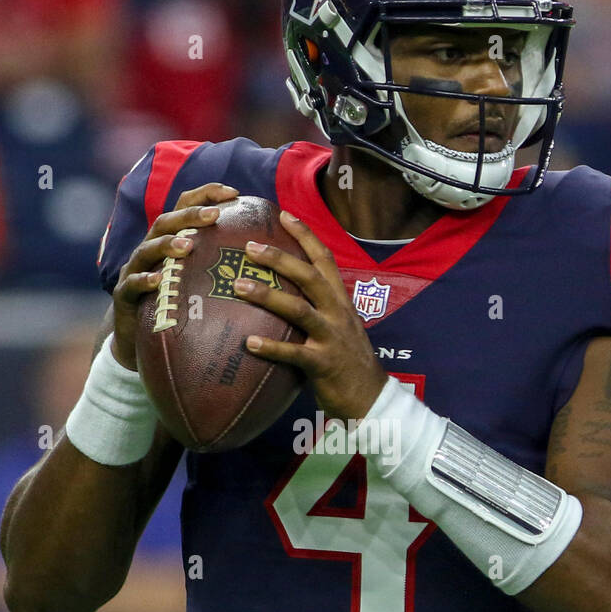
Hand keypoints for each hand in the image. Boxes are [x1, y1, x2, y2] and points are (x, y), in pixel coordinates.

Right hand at [111, 183, 238, 369]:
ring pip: (146, 249)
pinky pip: (132, 285)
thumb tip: (268, 256)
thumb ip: (221, 265)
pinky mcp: (124, 295)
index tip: (234, 193)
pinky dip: (144, 281)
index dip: (206, 194)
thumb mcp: (198, 282)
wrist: (137, 339)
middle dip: (190, 215)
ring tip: (187, 245)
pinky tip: (157, 281)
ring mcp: (134, 270)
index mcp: (169, 240)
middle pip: (166, 222)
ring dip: (167, 244)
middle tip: (215, 215)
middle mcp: (150, 249)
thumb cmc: (177, 308)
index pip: (184, 206)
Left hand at [234, 210, 387, 421]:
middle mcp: (337, 313)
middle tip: (250, 246)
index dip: (305, 234)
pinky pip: (295, 354)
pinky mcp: (324, 364)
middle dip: (280, 258)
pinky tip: (249, 343)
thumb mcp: (338, 325)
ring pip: (299, 310)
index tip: (282, 214)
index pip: (324, 258)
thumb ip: (317, 307)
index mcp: (340, 300)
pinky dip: (271, 348)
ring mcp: (332, 337)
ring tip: (239, 287)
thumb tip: (283, 291)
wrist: (371, 397)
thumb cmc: (347, 361)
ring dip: (268, 296)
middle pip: (309, 276)